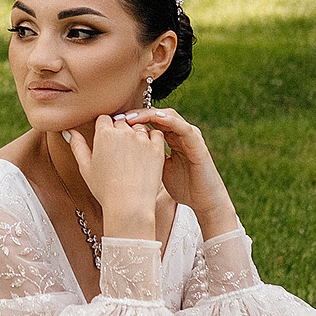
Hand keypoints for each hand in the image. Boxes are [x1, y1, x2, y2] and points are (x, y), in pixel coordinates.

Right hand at [63, 113, 166, 240]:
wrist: (129, 206)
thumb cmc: (105, 190)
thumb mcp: (85, 167)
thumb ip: (77, 145)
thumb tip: (69, 130)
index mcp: (104, 134)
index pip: (104, 119)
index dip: (104, 129)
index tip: (105, 142)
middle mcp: (124, 132)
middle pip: (121, 122)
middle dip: (119, 132)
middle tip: (118, 151)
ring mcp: (142, 139)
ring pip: (138, 126)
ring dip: (135, 135)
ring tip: (131, 155)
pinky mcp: (157, 148)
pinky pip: (155, 134)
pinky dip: (151, 139)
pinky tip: (144, 153)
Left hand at [131, 108, 239, 237]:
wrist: (204, 201)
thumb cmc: (182, 186)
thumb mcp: (157, 169)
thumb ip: (145, 158)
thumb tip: (121, 154)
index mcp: (169, 138)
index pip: (149, 121)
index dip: (131, 120)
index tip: (112, 123)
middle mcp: (180, 133)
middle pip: (156, 115)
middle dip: (137, 114)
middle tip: (119, 117)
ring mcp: (190, 136)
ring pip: (169, 116)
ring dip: (150, 114)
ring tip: (133, 117)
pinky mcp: (198, 143)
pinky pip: (184, 128)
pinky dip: (170, 122)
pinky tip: (157, 120)